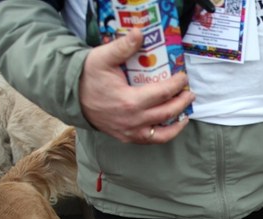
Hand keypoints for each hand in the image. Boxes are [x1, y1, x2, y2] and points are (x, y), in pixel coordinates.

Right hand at [79, 28, 194, 143]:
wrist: (72, 97)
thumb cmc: (88, 77)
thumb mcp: (102, 58)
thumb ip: (122, 47)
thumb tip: (139, 33)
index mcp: (129, 101)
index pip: (162, 93)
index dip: (176, 85)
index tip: (183, 77)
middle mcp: (133, 120)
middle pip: (167, 113)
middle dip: (182, 102)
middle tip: (190, 92)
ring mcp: (131, 132)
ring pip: (162, 133)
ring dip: (177, 123)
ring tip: (186, 114)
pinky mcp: (127, 138)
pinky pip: (151, 141)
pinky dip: (164, 134)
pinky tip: (171, 125)